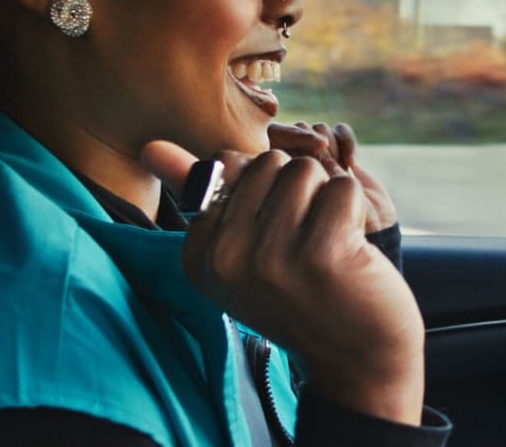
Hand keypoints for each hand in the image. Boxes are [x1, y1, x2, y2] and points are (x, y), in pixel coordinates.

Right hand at [141, 141, 424, 424]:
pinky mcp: (321, 253)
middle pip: (268, 163)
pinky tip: (353, 251)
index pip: (227, 168)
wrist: (357, 358)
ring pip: (304, 170)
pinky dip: (356, 210)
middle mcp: (226, 259)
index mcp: (199, 257)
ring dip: (327, 199)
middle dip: (297, 191)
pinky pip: (341, 187)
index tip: (277, 246)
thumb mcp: (242, 253)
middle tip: (308, 243)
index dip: (267, 194)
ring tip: (330, 245)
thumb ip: (204, 196)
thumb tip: (149, 146)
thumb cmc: (304, 296)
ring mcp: (271, 257)